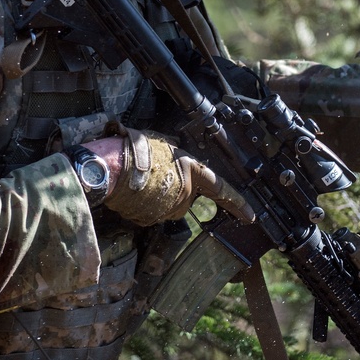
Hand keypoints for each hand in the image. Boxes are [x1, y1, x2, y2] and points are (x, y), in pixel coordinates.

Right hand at [87, 126, 253, 226]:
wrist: (109, 168)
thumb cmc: (133, 150)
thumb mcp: (161, 141)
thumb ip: (175, 151)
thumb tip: (176, 147)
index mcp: (191, 171)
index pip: (221, 188)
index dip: (237, 203)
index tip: (250, 215)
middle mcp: (184, 192)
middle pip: (187, 196)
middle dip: (175, 188)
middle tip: (155, 176)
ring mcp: (168, 208)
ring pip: (169, 204)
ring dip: (159, 196)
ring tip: (141, 181)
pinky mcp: (151, 218)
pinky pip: (153, 212)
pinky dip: (145, 204)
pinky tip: (134, 191)